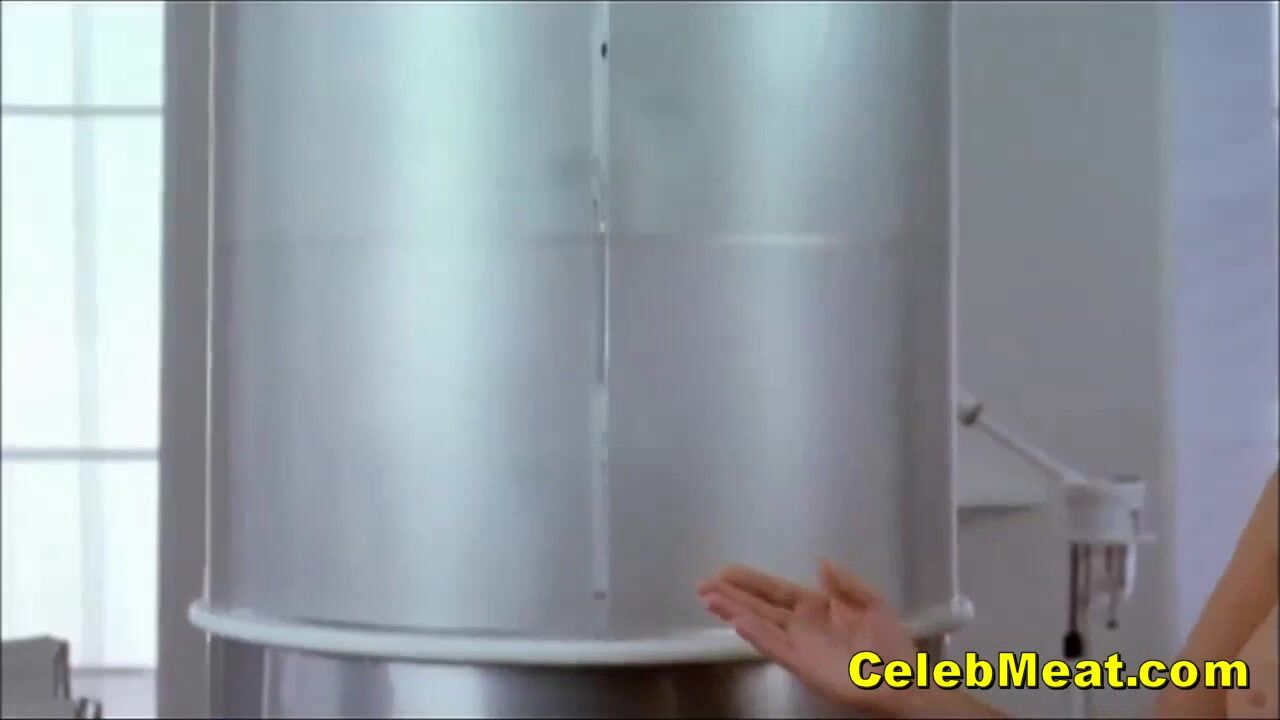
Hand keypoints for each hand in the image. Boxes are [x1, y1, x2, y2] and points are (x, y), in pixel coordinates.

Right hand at [696, 560, 919, 716]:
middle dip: (732, 595)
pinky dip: (757, 636)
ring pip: (760, 625)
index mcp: (817, 606)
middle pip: (759, 606)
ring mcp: (800, 646)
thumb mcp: (872, 603)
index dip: (751, 581)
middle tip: (703, 585)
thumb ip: (845, 582)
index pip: (775, 591)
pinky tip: (739, 623)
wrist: (902, 682)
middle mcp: (802, 626)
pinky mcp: (802, 666)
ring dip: (735, 612)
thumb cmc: (890, 645)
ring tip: (710, 600)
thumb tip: (820, 562)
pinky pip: (775, 648)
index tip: (725, 571)